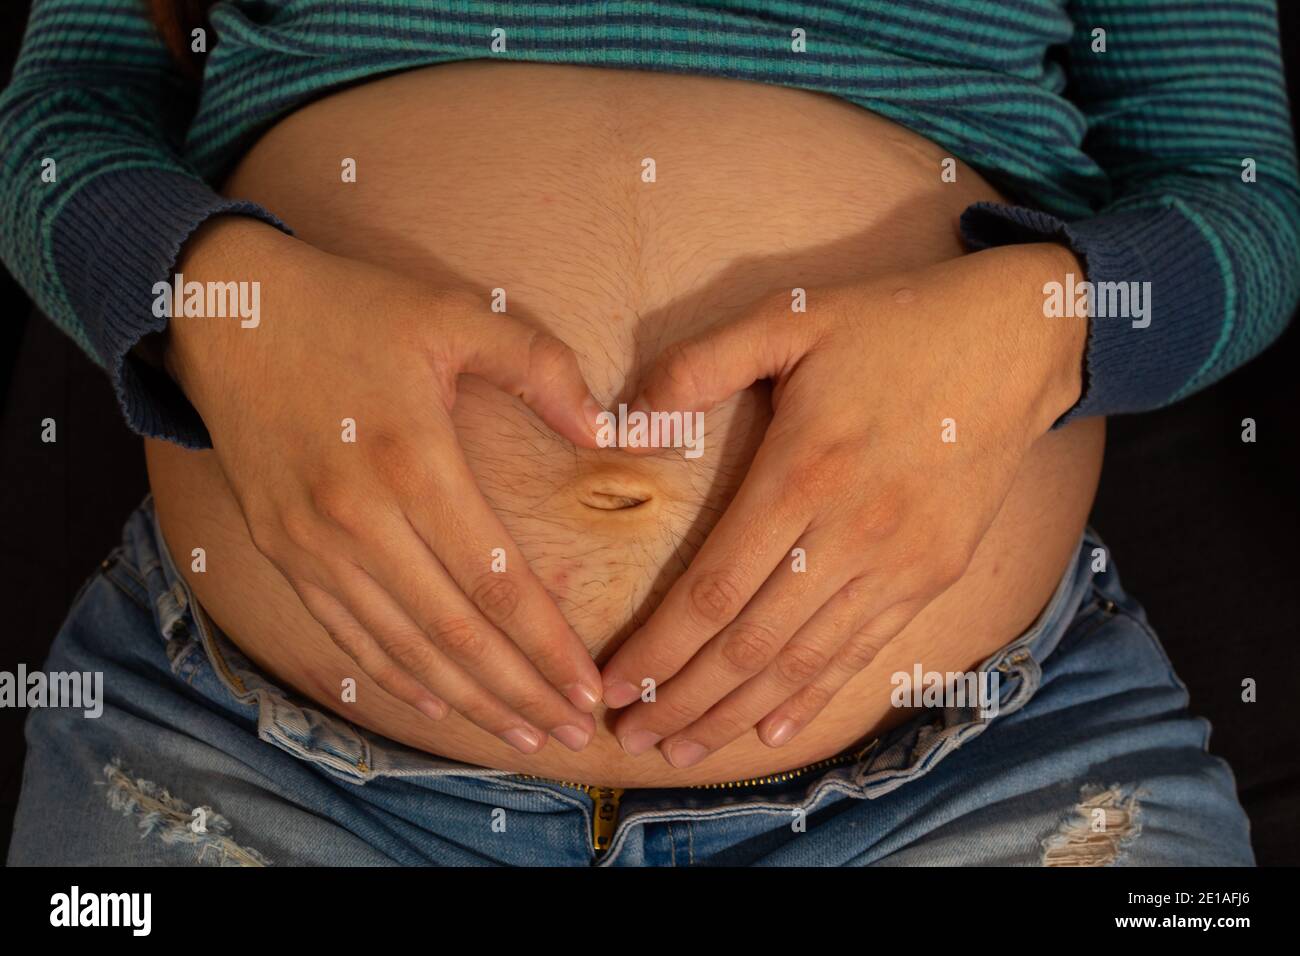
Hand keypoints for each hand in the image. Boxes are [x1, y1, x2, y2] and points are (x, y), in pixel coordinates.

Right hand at [165, 218, 605, 753]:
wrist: (225, 312)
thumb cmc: (351, 310)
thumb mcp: (453, 314)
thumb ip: (541, 368)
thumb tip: (607, 431)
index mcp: (414, 462)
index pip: (498, 582)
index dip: (548, 646)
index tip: (591, 691)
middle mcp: (360, 519)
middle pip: (456, 633)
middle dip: (521, 693)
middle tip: (573, 734)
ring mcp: (313, 544)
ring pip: (404, 647)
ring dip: (469, 700)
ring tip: (522, 734)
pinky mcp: (283, 550)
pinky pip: (349, 633)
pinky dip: (397, 676)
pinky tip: (439, 703)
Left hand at [601, 243, 1086, 766]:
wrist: (1022, 340)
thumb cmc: (893, 325)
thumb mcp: (791, 316)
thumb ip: (700, 364)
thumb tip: (622, 422)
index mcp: (803, 471)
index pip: (713, 589)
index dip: (658, 648)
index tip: (611, 684)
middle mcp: (850, 533)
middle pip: (749, 644)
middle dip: (680, 699)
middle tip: (626, 739)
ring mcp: (899, 563)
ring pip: (801, 661)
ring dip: (735, 713)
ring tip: (681, 747)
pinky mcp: (933, 574)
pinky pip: (861, 651)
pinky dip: (813, 696)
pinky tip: (772, 728)